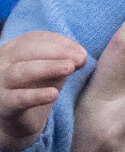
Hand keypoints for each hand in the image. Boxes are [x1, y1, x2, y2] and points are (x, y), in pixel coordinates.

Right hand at [0, 31, 85, 150]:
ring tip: (70, 68)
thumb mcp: (53, 68)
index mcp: (15, 48)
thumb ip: (65, 58)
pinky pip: (18, 99)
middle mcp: (3, 62)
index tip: (81, 52)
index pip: (37, 38)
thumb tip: (81, 56)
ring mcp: (0, 83)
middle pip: (29, 51)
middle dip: (57, 52)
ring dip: (49, 67)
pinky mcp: (3, 105)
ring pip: (22, 71)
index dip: (61, 43)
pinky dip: (36, 95)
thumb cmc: (38, 85)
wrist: (22, 120)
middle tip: (80, 58)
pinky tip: (54, 94)